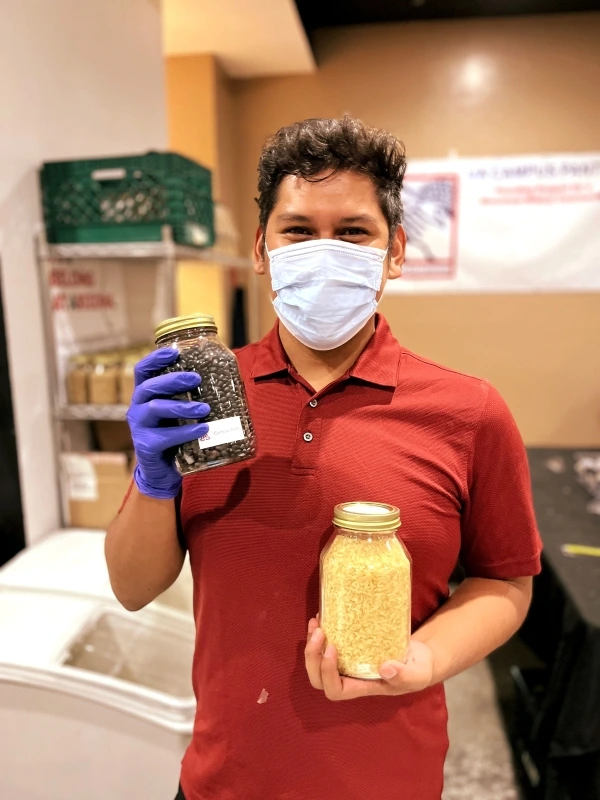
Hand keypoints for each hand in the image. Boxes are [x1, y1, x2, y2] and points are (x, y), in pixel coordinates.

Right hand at [127, 348, 210, 499]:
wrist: (163, 471)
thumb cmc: (175, 435)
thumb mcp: (179, 413)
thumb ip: (190, 397)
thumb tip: (224, 380)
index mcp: (145, 395)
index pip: (143, 370)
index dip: (155, 359)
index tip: (174, 351)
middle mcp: (137, 408)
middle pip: (150, 386)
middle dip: (174, 380)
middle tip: (196, 378)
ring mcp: (139, 427)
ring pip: (156, 408)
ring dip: (182, 406)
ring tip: (204, 408)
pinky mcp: (146, 446)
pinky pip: (165, 436)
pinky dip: (185, 432)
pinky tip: (202, 429)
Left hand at [304, 617, 434, 700]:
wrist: (420, 657)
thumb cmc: (417, 670)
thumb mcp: (417, 674)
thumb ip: (404, 675)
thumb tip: (385, 669)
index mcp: (363, 686)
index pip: (335, 690)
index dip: (327, 673)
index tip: (332, 649)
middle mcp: (350, 677)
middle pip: (318, 679)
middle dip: (312, 657)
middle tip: (319, 633)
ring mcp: (347, 662)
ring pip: (318, 661)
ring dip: (312, 643)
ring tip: (316, 622)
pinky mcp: (349, 647)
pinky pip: (326, 644)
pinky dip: (321, 631)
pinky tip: (323, 616)